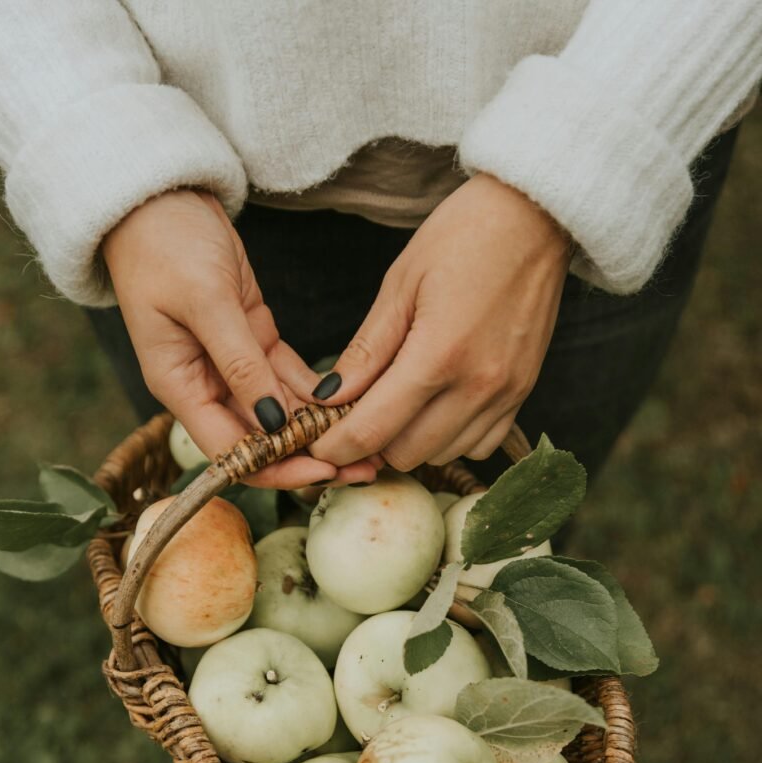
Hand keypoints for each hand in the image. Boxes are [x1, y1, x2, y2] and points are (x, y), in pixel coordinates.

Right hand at [102, 190, 379, 487]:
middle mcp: (205, 385)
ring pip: (281, 414)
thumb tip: (273, 425)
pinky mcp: (254, 340)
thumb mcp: (205, 302)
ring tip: (371, 441)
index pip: (231, 451)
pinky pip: (289, 380)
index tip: (324, 471)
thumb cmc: (165, 244)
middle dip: (310, 457)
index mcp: (180, 386)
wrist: (158, 197)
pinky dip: (318, 395)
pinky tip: (355, 405)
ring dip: (320, 431)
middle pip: (260, 441)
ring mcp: (231, 365)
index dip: (277, 469)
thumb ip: (239, 365)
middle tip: (364, 467)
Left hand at [305, 175, 572, 470]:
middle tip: (358, 412)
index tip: (318, 444)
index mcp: (438, 356)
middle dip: (373, 442)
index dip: (337, 446)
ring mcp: (505, 394)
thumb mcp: (400, 285)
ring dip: (412, 440)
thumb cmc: (463, 236)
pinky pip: (479, 446)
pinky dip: (451, 437)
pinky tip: (438, 405)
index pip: (374, 430)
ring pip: (441, 455)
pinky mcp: (524, 393)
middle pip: (406, 454)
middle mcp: (476, 386)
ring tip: (399, 404)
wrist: (535, 217)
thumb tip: (328, 398)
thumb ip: (366, 351)